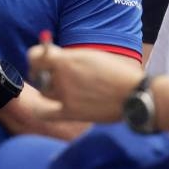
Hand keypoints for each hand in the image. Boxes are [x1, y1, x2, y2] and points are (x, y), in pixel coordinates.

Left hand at [27, 44, 141, 121]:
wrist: (134, 95)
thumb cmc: (116, 73)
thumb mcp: (91, 56)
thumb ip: (69, 57)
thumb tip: (50, 55)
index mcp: (67, 60)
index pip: (35, 56)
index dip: (34, 56)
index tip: (38, 57)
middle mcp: (62, 77)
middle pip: (36, 74)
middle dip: (39, 71)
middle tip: (45, 72)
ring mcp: (65, 96)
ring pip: (43, 92)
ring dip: (46, 88)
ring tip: (55, 87)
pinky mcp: (71, 113)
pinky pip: (46, 113)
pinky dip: (41, 111)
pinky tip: (43, 108)